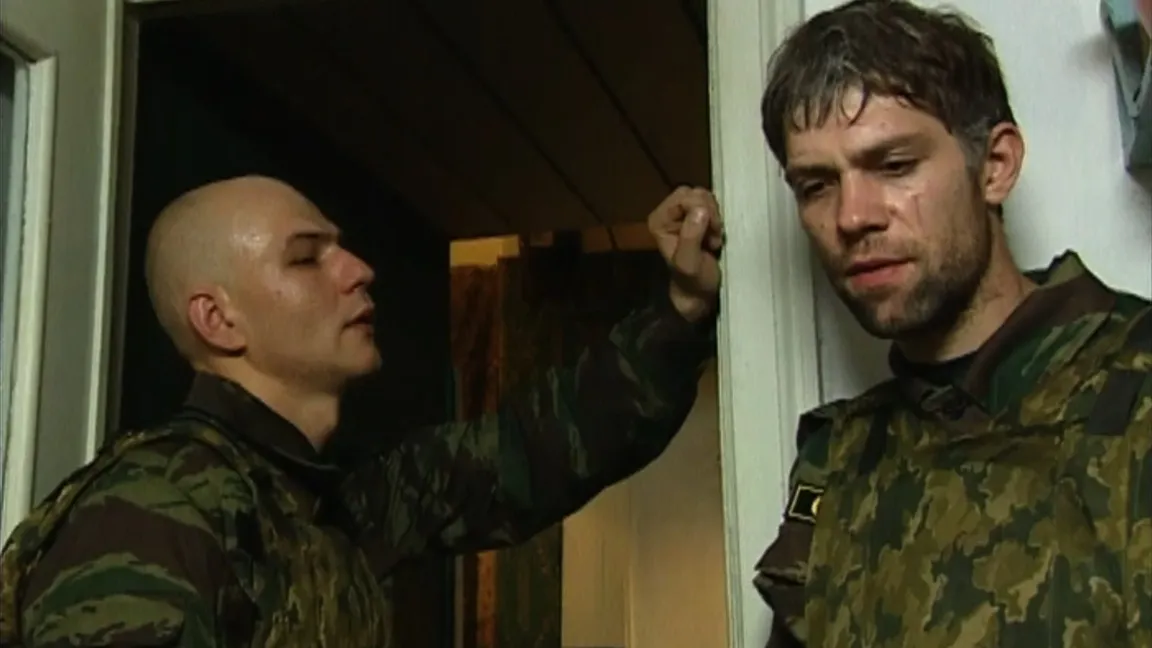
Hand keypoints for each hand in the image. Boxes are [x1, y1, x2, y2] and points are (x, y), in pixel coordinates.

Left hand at [647, 186, 723, 322]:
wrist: (698, 292)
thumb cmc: (692, 280)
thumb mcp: (690, 262)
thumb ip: (691, 236)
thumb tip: (700, 209)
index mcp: (659, 220)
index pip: (685, 197)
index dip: (702, 211)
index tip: (710, 234)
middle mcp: (668, 212)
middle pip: (695, 193)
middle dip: (709, 213)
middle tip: (712, 237)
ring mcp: (681, 212)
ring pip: (704, 196)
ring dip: (715, 216)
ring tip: (713, 238)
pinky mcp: (695, 215)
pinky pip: (710, 203)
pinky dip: (717, 217)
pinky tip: (715, 235)